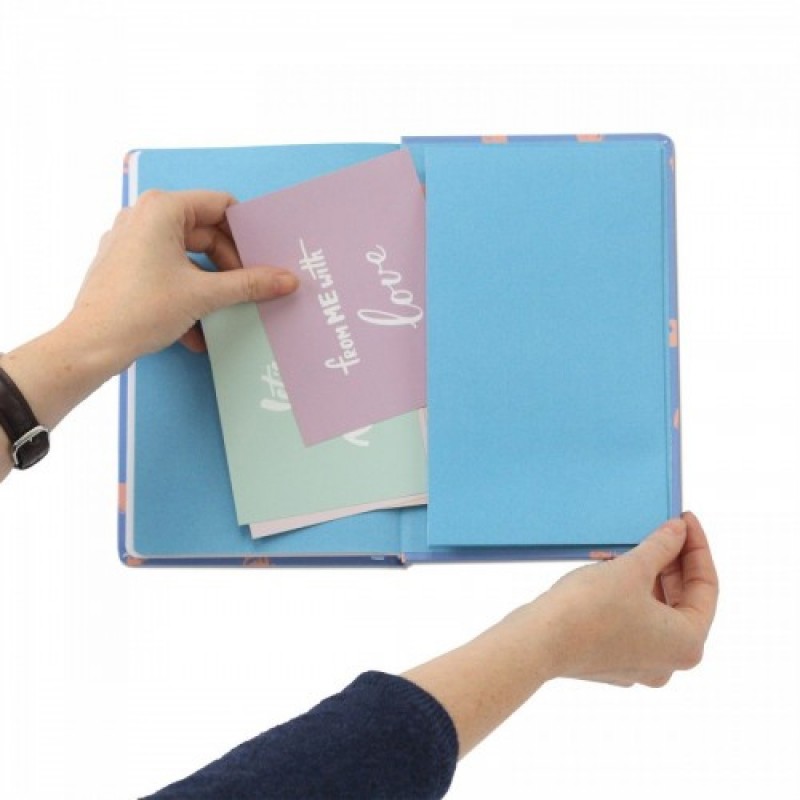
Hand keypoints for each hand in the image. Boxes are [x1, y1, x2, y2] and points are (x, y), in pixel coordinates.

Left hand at [64, 189, 297, 374]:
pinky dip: (187, 294)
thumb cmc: (139, 310)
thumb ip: (249, 284)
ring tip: (226, 310)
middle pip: (205, 232)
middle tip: (251, 287)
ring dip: (211, 284)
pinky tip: (198, 328)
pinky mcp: (126, 266)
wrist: (91, 346)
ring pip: (188, 255)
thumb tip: (287, 279)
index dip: (246, 231)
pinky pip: (168, 272)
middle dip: (230, 263)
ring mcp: (131, 241)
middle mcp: (143, 217)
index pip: (220, 205)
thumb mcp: (204, 295)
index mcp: (161, 209)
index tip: (263, 256)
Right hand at [525, 511, 718, 686]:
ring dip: (647, 576)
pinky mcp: (611, 660)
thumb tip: (678, 531)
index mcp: (687, 643)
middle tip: (663, 529)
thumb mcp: (632, 568)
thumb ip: (662, 547)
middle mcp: (669, 662)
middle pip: (681, 601)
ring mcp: (639, 664)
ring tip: (629, 547)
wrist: (538, 642)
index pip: (706, 587)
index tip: (685, 520)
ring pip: (654, 611)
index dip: (697, 548)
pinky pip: (632, 621)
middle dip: (671, 562)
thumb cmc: (589, 609)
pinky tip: (611, 568)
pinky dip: (628, 594)